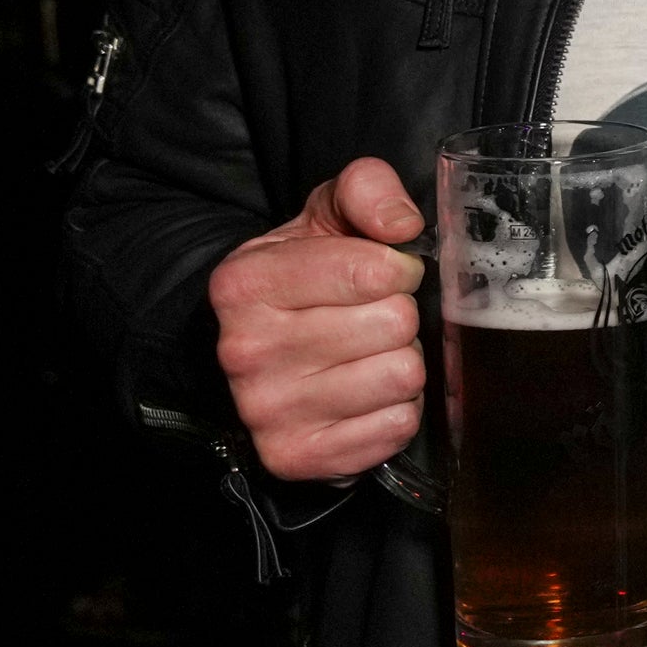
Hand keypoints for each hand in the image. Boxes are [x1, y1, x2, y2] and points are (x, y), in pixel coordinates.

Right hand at [210, 158, 427, 481]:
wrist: (265, 352)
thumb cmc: (308, 277)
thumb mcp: (328, 215)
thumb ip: (367, 189)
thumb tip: (401, 224)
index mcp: (245, 283)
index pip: (374, 271)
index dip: (398, 268)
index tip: (382, 273)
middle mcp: (244, 350)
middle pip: (395, 323)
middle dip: (400, 316)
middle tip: (371, 320)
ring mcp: (267, 411)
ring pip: (402, 375)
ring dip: (400, 362)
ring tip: (368, 355)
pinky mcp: (296, 457)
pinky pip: (397, 427)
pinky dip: (397, 410)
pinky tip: (366, 395)